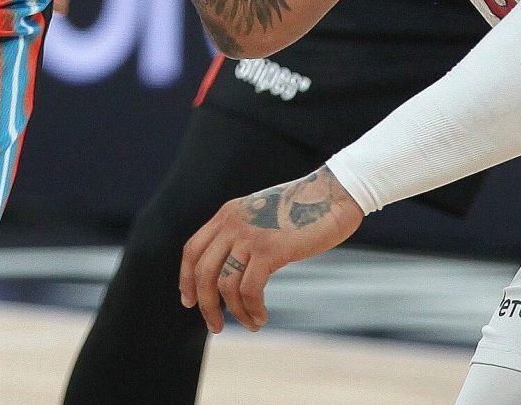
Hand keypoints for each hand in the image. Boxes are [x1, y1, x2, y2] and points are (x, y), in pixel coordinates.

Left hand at [178, 167, 361, 332]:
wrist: (334, 195)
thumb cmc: (304, 210)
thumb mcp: (263, 216)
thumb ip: (245, 234)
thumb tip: (234, 268)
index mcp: (227, 214)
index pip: (192, 249)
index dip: (186, 278)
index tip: (189, 301)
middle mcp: (232, 223)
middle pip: (203, 272)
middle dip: (206, 305)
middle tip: (216, 326)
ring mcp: (250, 236)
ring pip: (225, 286)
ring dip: (235, 313)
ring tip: (251, 324)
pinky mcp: (270, 250)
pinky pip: (249, 290)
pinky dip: (252, 309)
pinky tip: (262, 316)